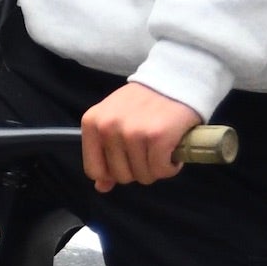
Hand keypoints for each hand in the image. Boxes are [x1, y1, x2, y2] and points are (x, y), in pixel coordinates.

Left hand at [81, 81, 202, 190]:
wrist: (174, 78)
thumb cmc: (143, 102)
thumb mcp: (115, 120)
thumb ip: (104, 152)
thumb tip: (101, 187)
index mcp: (92, 123)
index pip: (94, 169)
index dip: (113, 173)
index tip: (129, 163)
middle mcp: (108, 128)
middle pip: (121, 176)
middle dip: (138, 170)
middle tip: (149, 152)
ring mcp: (132, 132)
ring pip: (143, 175)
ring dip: (156, 168)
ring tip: (162, 149)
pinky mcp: (158, 137)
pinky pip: (161, 170)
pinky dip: (170, 167)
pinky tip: (173, 151)